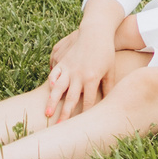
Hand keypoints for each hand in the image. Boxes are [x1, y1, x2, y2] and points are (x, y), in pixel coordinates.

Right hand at [44, 6, 126, 120]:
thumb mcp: (110, 70)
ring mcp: (68, 68)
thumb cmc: (106, 52)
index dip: (84, 114)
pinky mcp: (62, 61)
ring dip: (52, 102)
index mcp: (92, 78)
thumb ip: (108, 87)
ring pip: (58, 88)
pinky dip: (50, 83)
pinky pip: (54, 74)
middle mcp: (78, 75)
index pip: (88, 101)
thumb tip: (109, 103)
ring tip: (46, 114)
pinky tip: (47, 93)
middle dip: (65, 114)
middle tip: (59, 127)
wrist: (96, 31)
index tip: (81, 126)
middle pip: (71, 98)